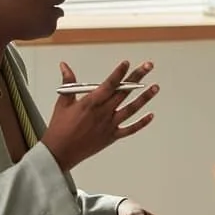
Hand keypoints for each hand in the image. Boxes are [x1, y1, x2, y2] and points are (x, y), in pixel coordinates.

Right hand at [41, 60, 158, 170]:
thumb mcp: (63, 101)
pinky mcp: (111, 136)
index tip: (127, 63)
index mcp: (90, 102)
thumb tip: (64, 65)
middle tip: (148, 66)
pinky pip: (129, 129)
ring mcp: (109, 125)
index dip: (119, 73)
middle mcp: (103, 112)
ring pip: (131, 109)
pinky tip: (151, 115)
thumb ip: (68, 82)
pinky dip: (141, 123)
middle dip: (137, 77)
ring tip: (155, 87)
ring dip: (144, 98)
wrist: (60, 152)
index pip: (109, 84)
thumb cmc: (59, 127)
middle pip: (123, 92)